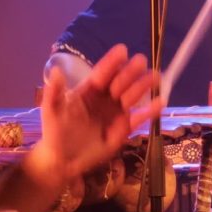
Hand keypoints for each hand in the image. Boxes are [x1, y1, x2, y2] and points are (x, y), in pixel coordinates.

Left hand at [30, 44, 162, 183]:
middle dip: (131, 71)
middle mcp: (106, 97)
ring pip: (133, 95)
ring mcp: (117, 111)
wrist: (64, 161)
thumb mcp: (52, 111)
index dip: (112, 62)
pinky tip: (160, 102)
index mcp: (90, 90)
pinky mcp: (125, 128)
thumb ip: (54, 92)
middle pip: (121, 81)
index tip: (123, 50)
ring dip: (144, 85)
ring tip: (155, 76)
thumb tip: (56, 70)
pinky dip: (150, 111)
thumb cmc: (56, 133)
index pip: (103, 73)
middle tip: (140, 62)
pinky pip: (140, 118)